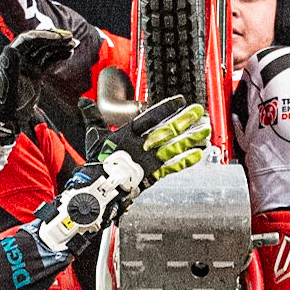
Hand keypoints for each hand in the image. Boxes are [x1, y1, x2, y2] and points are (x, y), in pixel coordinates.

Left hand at [0, 26, 76, 142]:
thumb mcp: (7, 87)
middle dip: (54, 39)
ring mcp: (27, 65)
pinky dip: (58, 55)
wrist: (6, 118)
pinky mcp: (34, 72)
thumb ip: (10, 68)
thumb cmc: (4, 104)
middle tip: (70, 38)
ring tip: (72, 45)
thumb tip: (11, 49)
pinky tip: (68, 53)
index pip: (28, 39)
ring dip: (58, 46)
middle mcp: (19, 58)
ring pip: (44, 49)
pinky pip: (47, 59)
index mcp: (10, 57)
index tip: (59, 37)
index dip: (44, 36)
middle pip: (38, 42)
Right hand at [87, 95, 210, 181]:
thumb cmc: (96, 163)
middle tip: (199, 111)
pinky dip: (186, 160)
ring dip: (191, 138)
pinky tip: (199, 154)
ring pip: (173, 147)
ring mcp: (148, 160)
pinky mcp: (153, 175)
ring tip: (205, 130)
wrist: (98, 189)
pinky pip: (172, 167)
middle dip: (184, 120)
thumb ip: (93, 117)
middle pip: (166, 130)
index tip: (180, 100)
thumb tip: (83, 101)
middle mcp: (141, 146)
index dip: (165, 109)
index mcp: (127, 134)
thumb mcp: (94, 136)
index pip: (149, 117)